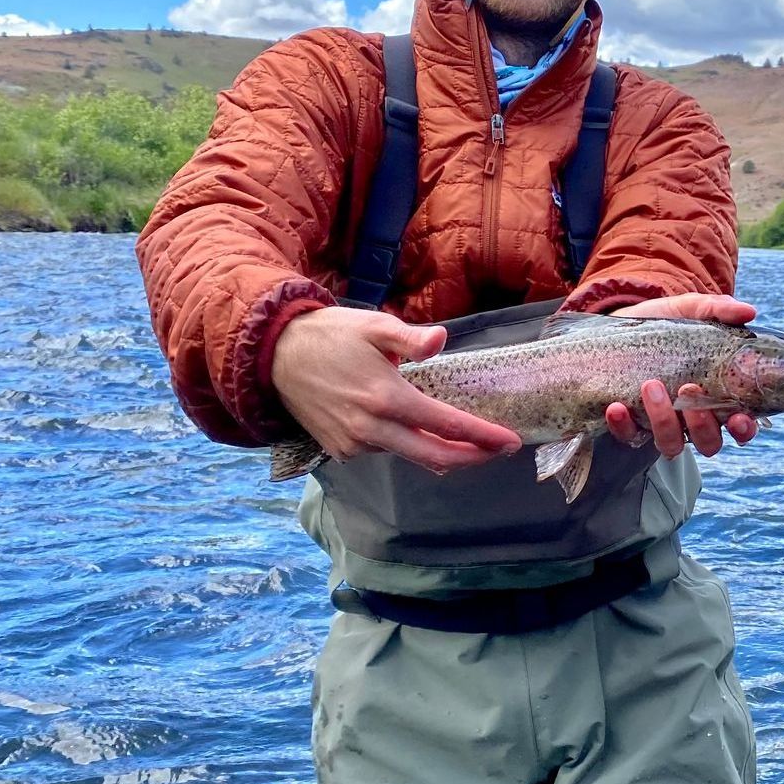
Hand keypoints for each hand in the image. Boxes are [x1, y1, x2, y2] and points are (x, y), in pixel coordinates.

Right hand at [270, 306, 520, 472]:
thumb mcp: (373, 326)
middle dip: (472, 457)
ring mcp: (354, 445)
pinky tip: (415, 429)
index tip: (509, 442)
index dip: (482, 437)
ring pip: (409, 455)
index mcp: (386, 399)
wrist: (274, 355)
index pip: (446, 425)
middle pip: (434, 457)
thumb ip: (411, 338)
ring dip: (439, 451)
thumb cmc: (330, 335)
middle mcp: (371, 429)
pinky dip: (406, 444)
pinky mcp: (341, 450)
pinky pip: (384, 452)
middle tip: (499, 451)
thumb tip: (440, 340)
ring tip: (464, 438)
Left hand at [603, 294, 759, 456]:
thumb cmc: (664, 322)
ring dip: (663, 421)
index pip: (740, 424)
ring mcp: (662, 425)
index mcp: (717, 396)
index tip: (738, 417)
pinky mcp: (631, 426)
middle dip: (702, 425)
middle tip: (688, 388)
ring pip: (671, 444)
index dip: (744, 428)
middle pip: (709, 442)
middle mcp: (693, 418)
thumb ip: (718, 310)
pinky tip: (617, 407)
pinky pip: (630, 437)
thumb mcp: (689, 310)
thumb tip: (748, 312)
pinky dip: (624, 426)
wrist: (618, 322)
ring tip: (651, 386)